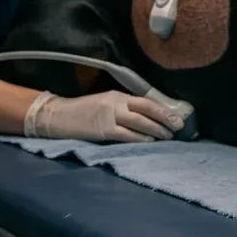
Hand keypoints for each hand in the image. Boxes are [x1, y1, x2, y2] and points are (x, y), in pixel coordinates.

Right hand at [24, 90, 182, 142]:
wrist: (57, 115)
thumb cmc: (82, 112)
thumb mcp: (105, 103)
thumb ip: (123, 108)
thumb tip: (146, 118)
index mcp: (118, 95)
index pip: (147, 101)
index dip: (163, 109)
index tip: (177, 116)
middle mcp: (117, 103)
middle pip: (147, 110)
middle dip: (165, 119)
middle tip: (179, 127)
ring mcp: (110, 115)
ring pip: (140, 122)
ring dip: (157, 130)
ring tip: (169, 136)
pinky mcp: (103, 129)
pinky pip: (127, 134)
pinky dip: (140, 138)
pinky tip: (150, 141)